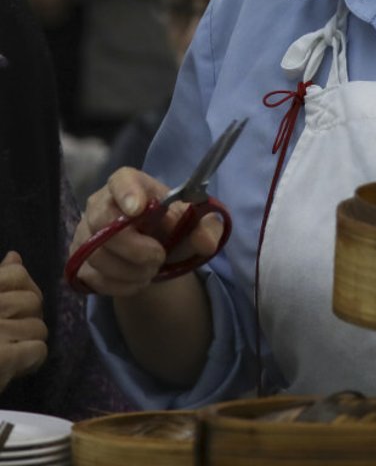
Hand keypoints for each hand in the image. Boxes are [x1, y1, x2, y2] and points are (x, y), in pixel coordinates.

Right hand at [0, 252, 47, 390]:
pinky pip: (37, 350)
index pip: (17, 274)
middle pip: (34, 302)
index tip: (10, 307)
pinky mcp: (1, 358)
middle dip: (26, 319)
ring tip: (7, 352)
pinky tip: (13, 366)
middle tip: (9, 335)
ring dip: (27, 342)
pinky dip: (29, 360)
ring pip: (39, 328)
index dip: (21, 290)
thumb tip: (14, 257)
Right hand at [69, 168, 225, 296]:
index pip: (122, 179)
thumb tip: (205, 241)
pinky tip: (137, 281)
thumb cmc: (174, 229)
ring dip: (130, 270)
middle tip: (158, 258)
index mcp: (133, 184)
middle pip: (101, 221)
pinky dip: (119, 285)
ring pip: (96, 255)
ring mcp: (84, 232)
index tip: (138, 209)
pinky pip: (92, 277)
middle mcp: (101, 203)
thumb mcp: (197, 226)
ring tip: (151, 271)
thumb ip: (208, 229)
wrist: (155, 255)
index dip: (126, 192)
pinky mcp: (77, 259)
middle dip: (133, 247)